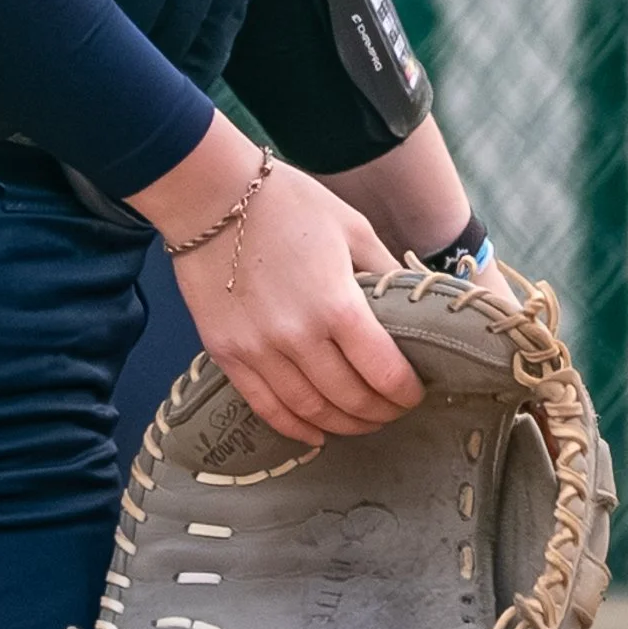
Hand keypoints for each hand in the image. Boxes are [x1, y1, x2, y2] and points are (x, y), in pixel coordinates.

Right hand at [131, 118, 423, 444]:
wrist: (209, 196)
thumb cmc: (287, 203)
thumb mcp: (353, 229)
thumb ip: (387, 273)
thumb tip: (418, 305)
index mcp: (337, 306)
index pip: (385, 374)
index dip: (407, 393)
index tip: (416, 392)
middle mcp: (298, 338)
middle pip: (350, 400)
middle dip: (381, 412)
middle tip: (394, 409)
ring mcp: (258, 351)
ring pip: (310, 412)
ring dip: (343, 424)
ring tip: (361, 420)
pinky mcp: (226, 354)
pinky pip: (265, 406)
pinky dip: (295, 428)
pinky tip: (315, 432)